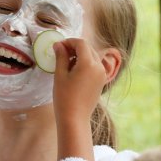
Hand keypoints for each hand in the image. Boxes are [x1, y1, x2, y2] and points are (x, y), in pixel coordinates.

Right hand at [52, 38, 107, 160]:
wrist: (75, 118)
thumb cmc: (64, 97)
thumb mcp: (60, 75)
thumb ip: (61, 57)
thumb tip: (58, 44)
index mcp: (88, 63)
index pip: (81, 43)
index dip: (69, 41)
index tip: (58, 45)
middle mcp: (99, 67)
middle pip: (88, 48)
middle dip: (75, 47)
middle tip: (60, 52)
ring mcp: (102, 74)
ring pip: (92, 56)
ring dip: (80, 54)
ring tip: (66, 62)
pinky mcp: (101, 81)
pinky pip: (95, 65)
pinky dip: (86, 63)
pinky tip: (74, 70)